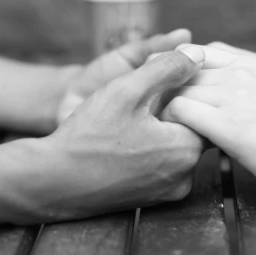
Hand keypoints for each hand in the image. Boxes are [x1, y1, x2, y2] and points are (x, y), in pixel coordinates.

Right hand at [10, 46, 206, 220]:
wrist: (52, 182)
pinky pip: (164, 165)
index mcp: (186, 149)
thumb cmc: (88, 135)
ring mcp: (170, 192)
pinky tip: (126, 141)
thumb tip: (198, 54)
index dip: (182, 90)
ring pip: (177, 147)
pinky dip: (152, 150)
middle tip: (141, 100)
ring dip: (162, 130)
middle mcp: (185, 176)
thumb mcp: (127, 90)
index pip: (203, 109)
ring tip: (131, 120)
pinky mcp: (154, 200)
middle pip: (192, 129)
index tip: (156, 86)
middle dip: (172, 109)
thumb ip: (167, 68)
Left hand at [163, 45, 255, 206]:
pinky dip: (170, 127)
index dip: (172, 73)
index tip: (163, 95)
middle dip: (161, 94)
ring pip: (175, 91)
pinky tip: (173, 145)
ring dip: (163, 112)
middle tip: (149, 119)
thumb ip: (246, 97)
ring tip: (158, 135)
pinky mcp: (231, 126)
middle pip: (178, 72)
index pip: (192, 53)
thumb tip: (221, 117)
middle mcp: (240, 73)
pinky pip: (181, 113)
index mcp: (250, 64)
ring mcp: (235, 97)